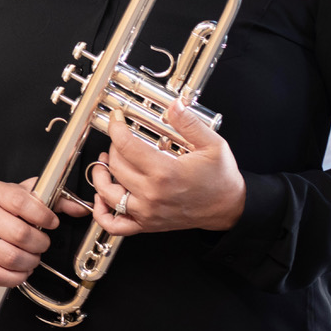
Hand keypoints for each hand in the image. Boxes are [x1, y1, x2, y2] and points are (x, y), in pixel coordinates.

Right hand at [0, 178, 78, 286]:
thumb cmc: (10, 209)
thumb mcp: (31, 196)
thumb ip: (58, 200)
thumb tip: (81, 208)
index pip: (20, 202)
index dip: (42, 215)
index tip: (52, 222)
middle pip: (19, 233)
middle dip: (40, 243)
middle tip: (41, 243)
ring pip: (10, 256)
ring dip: (30, 261)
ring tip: (32, 256)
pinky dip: (15, 277)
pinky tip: (21, 269)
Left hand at [89, 101, 245, 236]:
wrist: (230, 208)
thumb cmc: (222, 179)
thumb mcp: (212, 145)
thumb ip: (189, 123)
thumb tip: (174, 105)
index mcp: (166, 173)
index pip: (125, 145)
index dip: (116, 127)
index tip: (117, 119)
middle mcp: (153, 195)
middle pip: (115, 166)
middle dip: (113, 147)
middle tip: (120, 139)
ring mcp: (148, 212)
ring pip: (108, 193)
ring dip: (100, 175)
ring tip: (106, 162)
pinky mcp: (148, 224)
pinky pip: (114, 225)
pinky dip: (101, 213)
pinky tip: (102, 198)